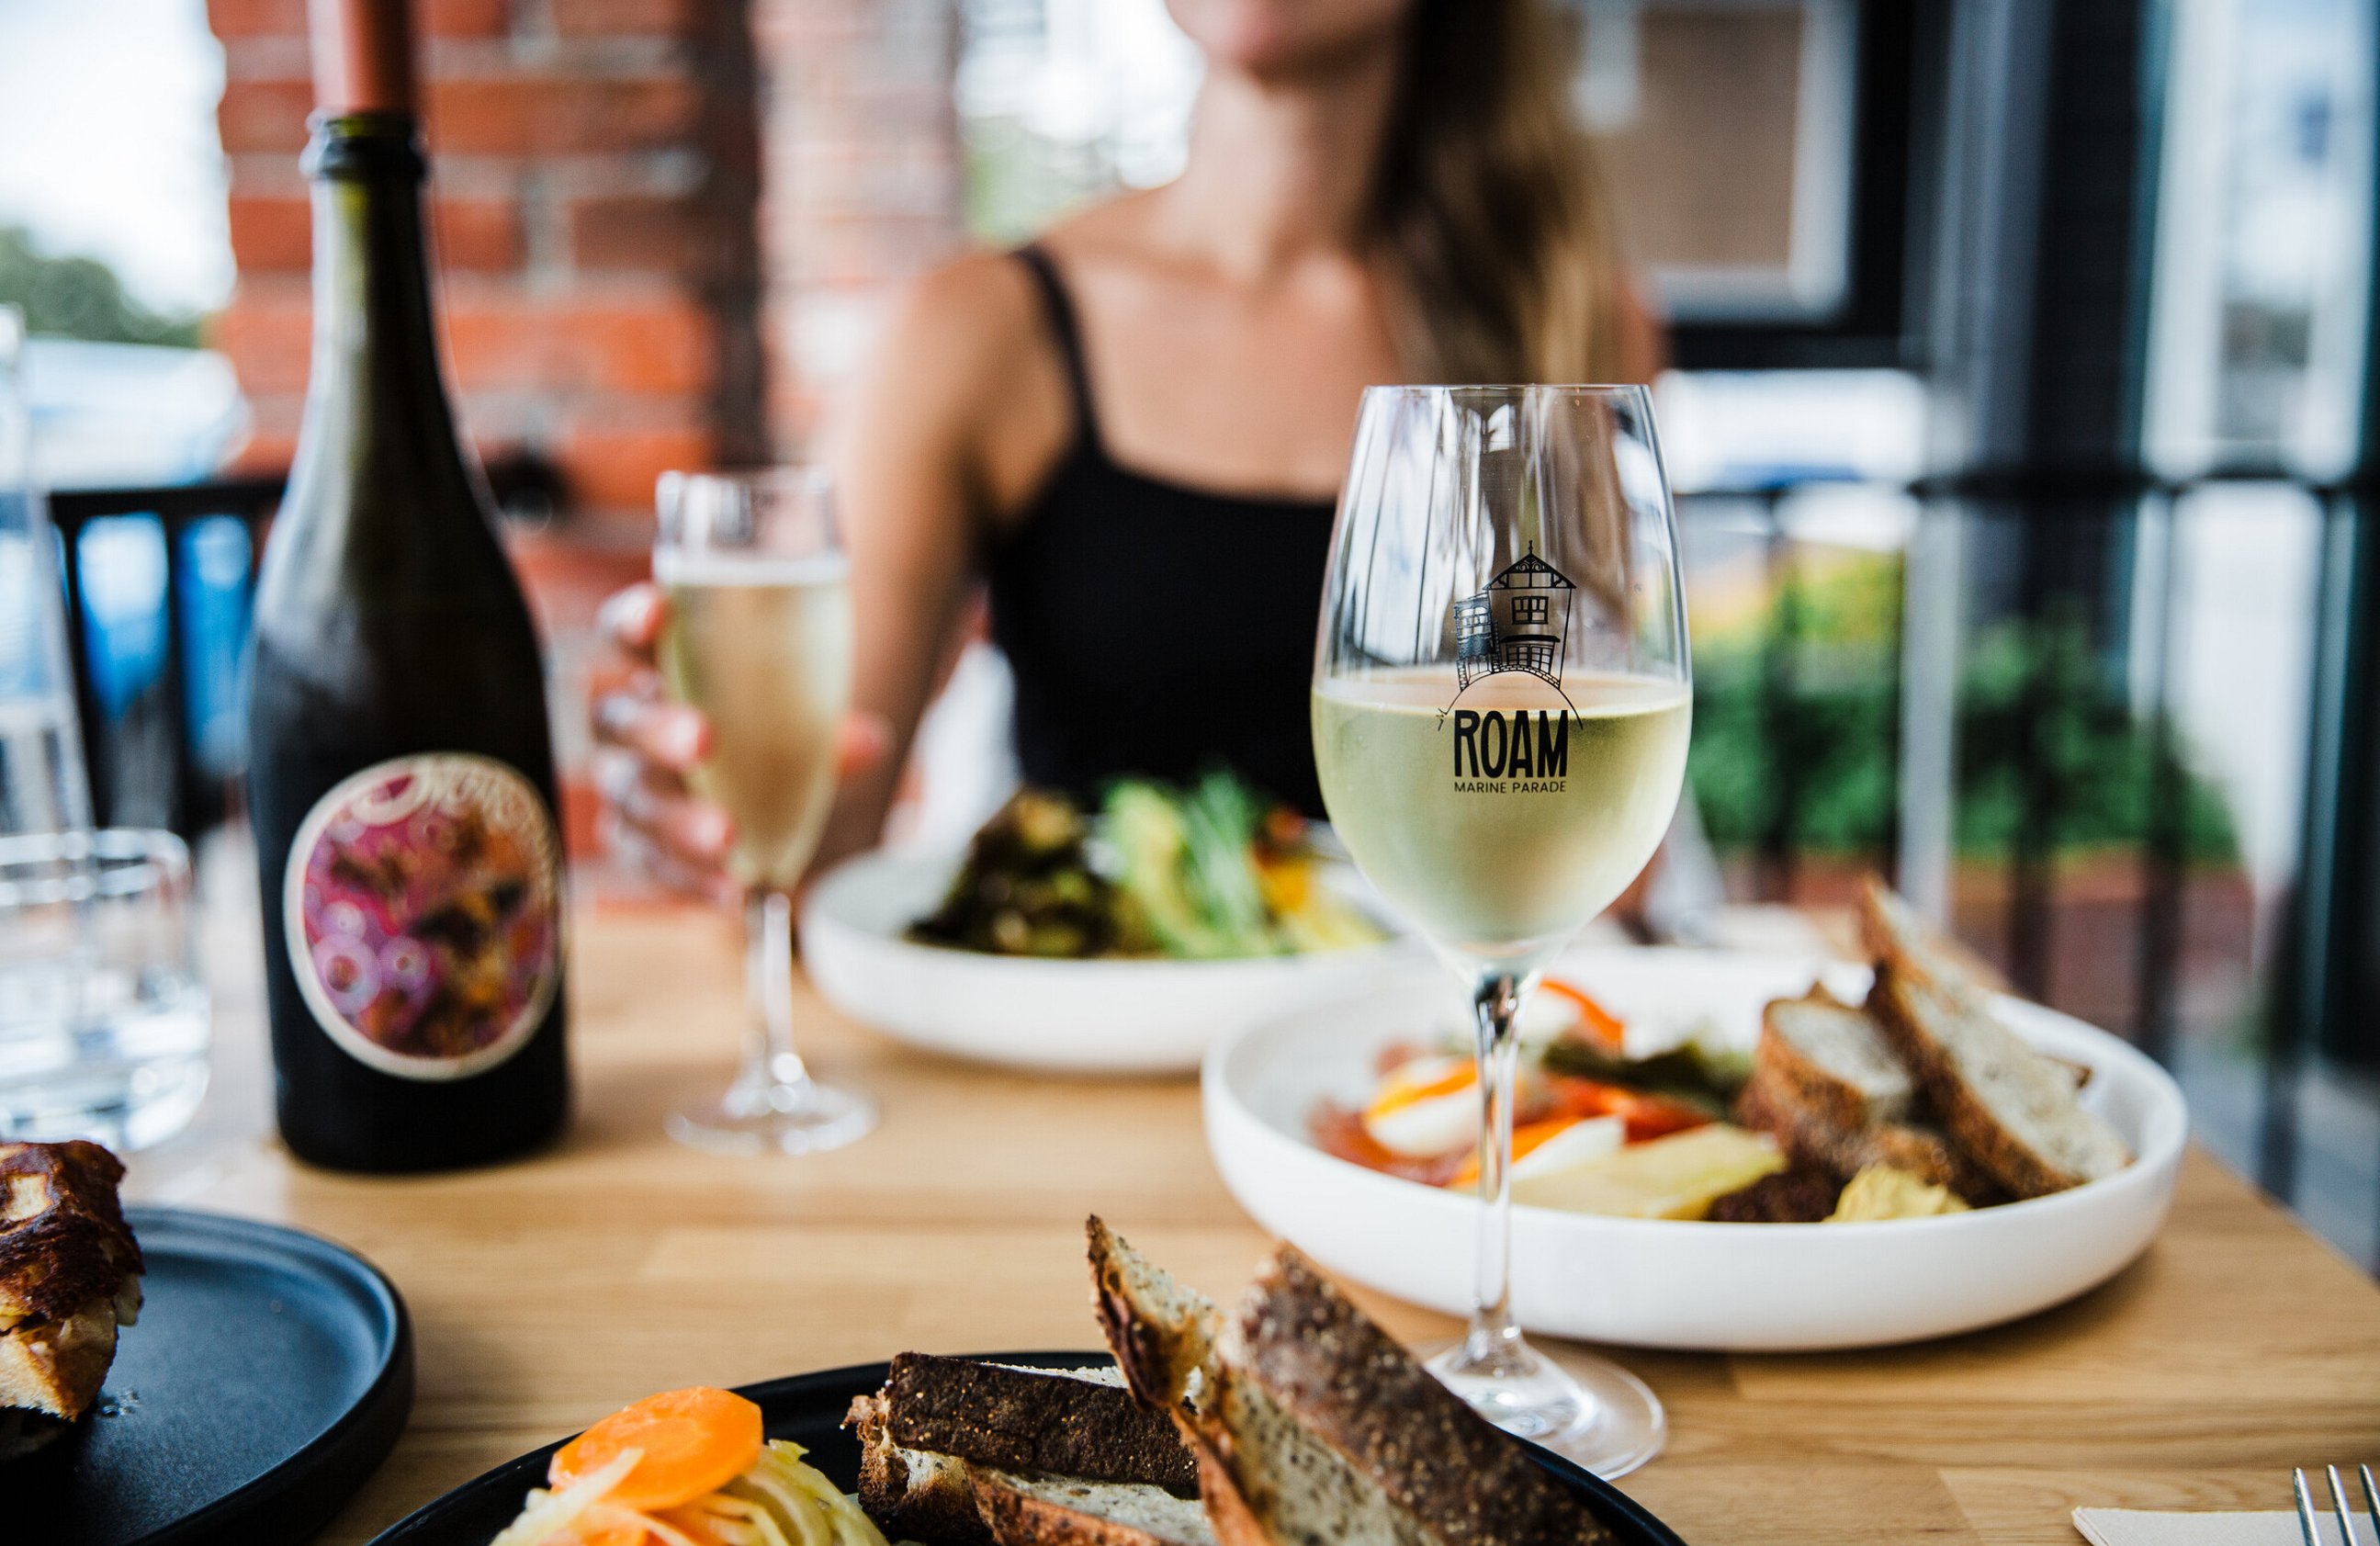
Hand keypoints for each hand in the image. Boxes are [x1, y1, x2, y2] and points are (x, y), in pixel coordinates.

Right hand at [590, 582, 887, 903]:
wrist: (763, 790)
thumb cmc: (769, 725)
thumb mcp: (803, 716)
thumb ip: (825, 723)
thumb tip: (865, 742)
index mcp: (659, 666)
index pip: (626, 632)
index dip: (633, 620)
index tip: (658, 612)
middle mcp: (630, 722)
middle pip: (618, 718)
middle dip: (656, 727)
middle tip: (703, 739)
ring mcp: (629, 785)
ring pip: (631, 800)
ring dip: (675, 819)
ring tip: (724, 837)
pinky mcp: (640, 843)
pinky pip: (653, 864)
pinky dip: (691, 880)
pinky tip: (730, 894)